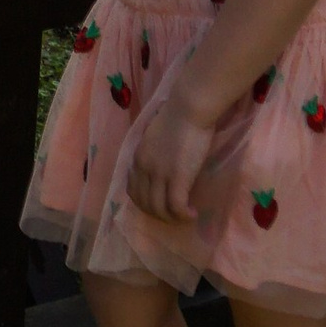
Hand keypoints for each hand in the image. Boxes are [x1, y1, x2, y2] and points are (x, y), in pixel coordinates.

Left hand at [126, 85, 245, 226]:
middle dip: (158, 214)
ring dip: (171, 218)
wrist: (189, 108)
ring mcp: (159, 174)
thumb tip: (163, 162)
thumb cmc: (178, 116)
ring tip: (184, 216)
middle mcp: (144, 168)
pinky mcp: (177, 178)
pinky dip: (183, 215)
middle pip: (144, 203)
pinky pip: (176, 207)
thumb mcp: (156, 135)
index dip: (144, 202)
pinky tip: (192, 214)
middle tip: (173, 216)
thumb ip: (155, 151)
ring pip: (159, 209)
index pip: (133, 189)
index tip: (158, 205)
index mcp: (138, 156)